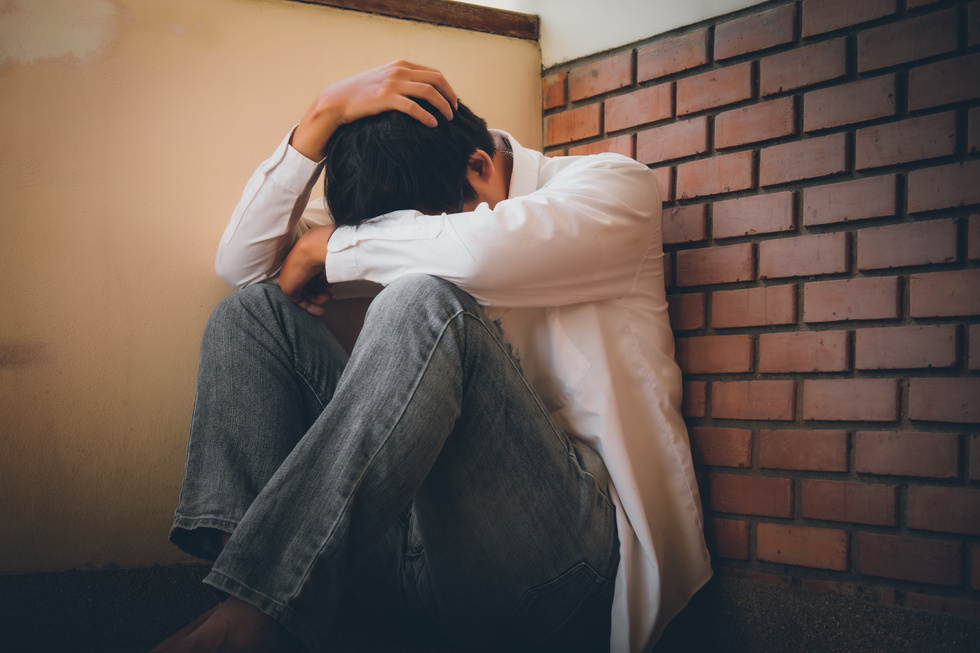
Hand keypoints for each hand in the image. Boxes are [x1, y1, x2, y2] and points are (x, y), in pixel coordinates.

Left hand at [279, 225, 335, 314]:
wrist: (312, 250)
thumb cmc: (320, 250)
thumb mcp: (325, 261)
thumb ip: (326, 270)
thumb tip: (334, 276)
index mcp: (303, 260)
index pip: (312, 278)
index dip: (322, 286)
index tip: (330, 290)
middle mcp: (295, 269)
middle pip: (309, 287)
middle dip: (322, 294)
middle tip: (329, 295)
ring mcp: (291, 278)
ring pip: (306, 294)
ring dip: (319, 299)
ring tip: (326, 297)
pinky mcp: (288, 288)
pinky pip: (299, 301)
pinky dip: (310, 307)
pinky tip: (320, 310)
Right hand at [291, 60, 458, 160]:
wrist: (337, 99)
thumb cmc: (361, 94)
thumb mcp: (384, 80)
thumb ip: (401, 81)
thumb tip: (420, 93)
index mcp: (401, 65)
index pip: (434, 73)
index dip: (447, 87)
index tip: (452, 101)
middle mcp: (399, 70)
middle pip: (436, 80)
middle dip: (450, 95)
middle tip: (455, 111)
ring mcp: (393, 83)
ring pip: (429, 92)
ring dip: (442, 106)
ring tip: (448, 119)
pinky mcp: (386, 98)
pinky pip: (414, 107)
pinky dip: (426, 116)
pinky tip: (432, 124)